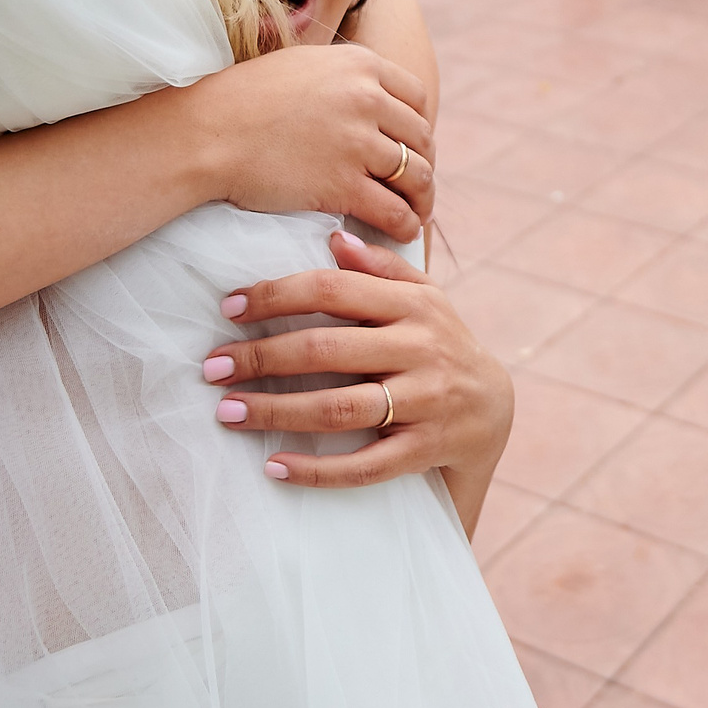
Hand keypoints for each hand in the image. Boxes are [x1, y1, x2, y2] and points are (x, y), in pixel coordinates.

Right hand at [188, 43, 434, 241]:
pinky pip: (394, 210)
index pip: (416, 98)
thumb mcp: (303, 65)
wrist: (206, 132)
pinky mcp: (343, 185)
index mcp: (360, 65)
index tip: (413, 146)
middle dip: (425, 164)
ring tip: (417, 213)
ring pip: (417, 175)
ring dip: (423, 199)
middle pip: (421, 137)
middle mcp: (366, 98)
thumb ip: (344, 76)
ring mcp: (357, 142)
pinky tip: (402, 232)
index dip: (419, 126)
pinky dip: (406, 225)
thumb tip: (373, 94)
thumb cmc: (243, 99)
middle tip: (419, 186)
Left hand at [205, 232, 512, 502]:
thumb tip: (333, 238)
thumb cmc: (442, 344)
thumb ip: (382, 269)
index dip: (277, 296)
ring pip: (339, 408)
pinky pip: (364, 465)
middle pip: (327, 350)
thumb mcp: (425, 299)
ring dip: (276, 412)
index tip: (229, 308)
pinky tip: (274, 465)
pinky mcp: (424, 449)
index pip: (334, 291)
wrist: (495, 411)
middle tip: (212, 367)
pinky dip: (316, 469)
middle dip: (261, 358)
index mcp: (415, 305)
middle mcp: (421, 349)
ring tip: (228, 413)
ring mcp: (426, 402)